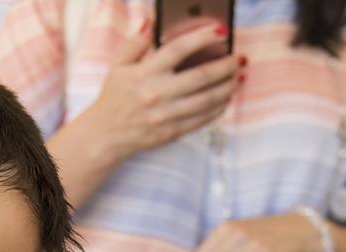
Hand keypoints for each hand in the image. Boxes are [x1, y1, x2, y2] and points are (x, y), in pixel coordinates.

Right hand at [78, 20, 242, 165]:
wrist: (106, 135)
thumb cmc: (114, 97)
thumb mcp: (118, 66)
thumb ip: (136, 43)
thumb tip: (151, 22)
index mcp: (145, 73)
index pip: (178, 49)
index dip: (202, 38)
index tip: (221, 31)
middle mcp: (157, 94)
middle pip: (201, 76)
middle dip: (225, 66)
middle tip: (239, 59)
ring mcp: (166, 115)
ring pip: (207, 100)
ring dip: (227, 88)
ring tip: (238, 78)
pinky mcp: (172, 132)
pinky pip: (202, 119)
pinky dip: (218, 108)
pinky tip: (225, 99)